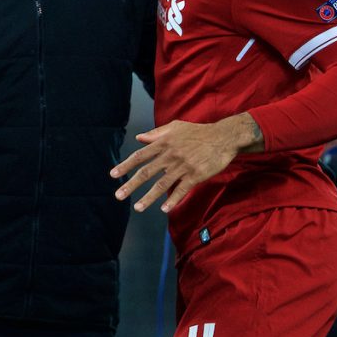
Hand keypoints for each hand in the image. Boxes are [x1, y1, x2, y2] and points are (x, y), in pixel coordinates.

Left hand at [111, 114, 261, 213]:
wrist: (222, 137)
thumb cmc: (197, 132)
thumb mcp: (175, 127)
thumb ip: (156, 134)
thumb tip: (138, 138)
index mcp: (163, 143)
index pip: (140, 156)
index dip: (126, 165)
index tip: (113, 175)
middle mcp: (170, 155)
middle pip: (146, 172)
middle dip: (131, 185)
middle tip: (118, 195)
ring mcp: (182, 166)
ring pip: (161, 184)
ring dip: (148, 197)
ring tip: (137, 207)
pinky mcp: (195, 175)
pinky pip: (181, 190)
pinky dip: (172, 200)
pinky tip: (164, 209)